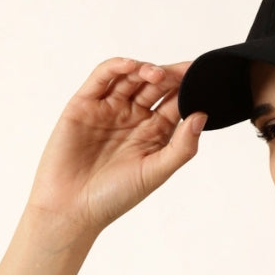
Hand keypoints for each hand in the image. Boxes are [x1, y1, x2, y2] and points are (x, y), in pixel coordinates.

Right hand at [27, 57, 206, 237]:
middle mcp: (133, 117)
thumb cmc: (115, 196)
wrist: (71, 207)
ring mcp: (109, 108)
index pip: (175, 102)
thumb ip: (182, 147)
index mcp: (154, 133)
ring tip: (158, 75)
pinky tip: (132, 67)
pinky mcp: (85, 103)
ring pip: (131, 77)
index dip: (188, 89)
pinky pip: (102, 77)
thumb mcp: (156, 172)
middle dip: (170, 76)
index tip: (203, 78)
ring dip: (146, 70)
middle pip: (155, 86)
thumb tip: (202, 115)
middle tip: (183, 71)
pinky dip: (117, 67)